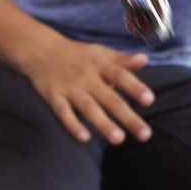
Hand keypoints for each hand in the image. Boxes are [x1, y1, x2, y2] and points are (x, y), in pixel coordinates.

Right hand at [21, 36, 153, 144]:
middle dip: (127, 117)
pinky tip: (84, 138)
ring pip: (88, 108)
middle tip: (145, 134)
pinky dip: (73, 125)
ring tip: (119, 139)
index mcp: (100, 64)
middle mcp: (86, 77)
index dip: (134, 87)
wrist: (41, 50)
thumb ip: (122, 60)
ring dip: (103, 124)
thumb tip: (144, 59)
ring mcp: (70, 88)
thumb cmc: (78, 55)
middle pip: (109, 98)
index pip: (120, 75)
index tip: (149, 100)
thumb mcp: (100, 53)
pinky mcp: (54, 97)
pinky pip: (63, 113)